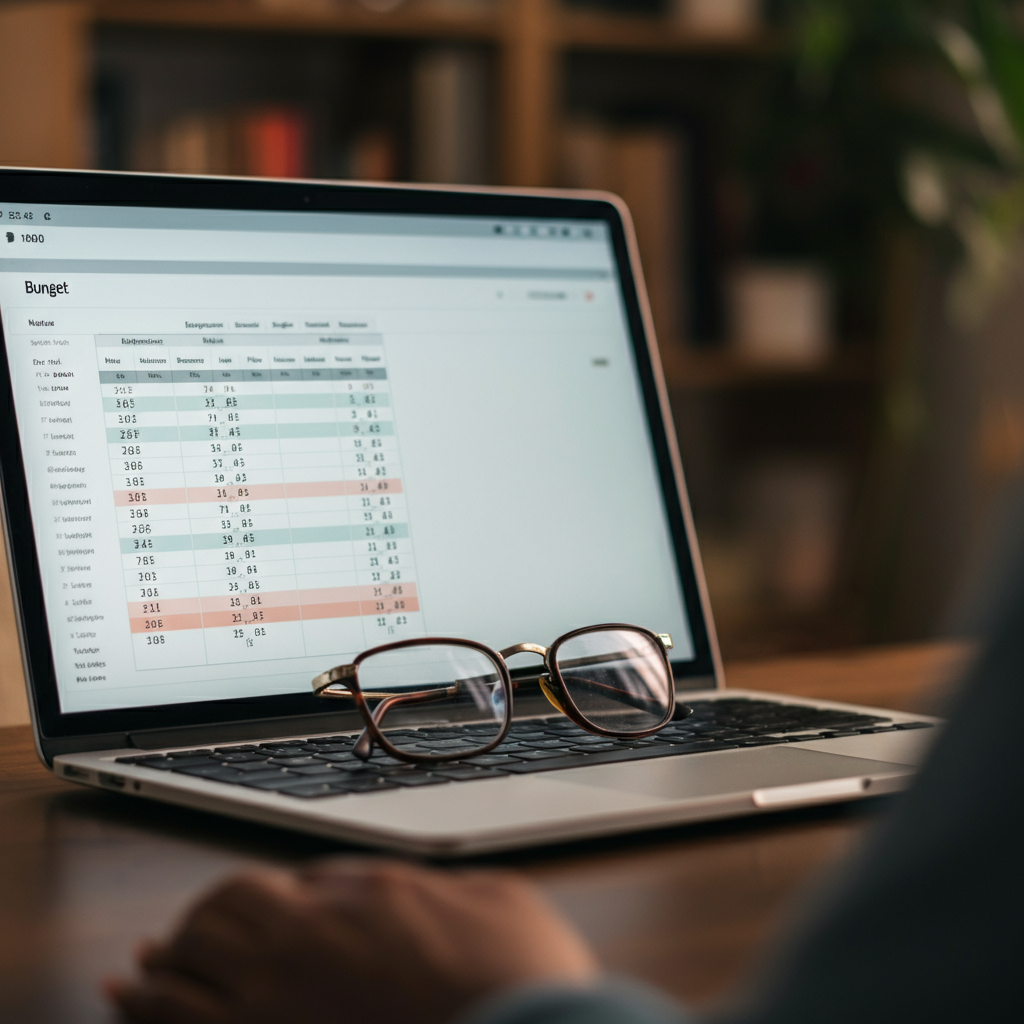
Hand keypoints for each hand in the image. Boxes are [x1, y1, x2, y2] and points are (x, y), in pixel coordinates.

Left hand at [105, 858, 598, 1023]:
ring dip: (157, 971)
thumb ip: (417, 885)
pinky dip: (150, 1013)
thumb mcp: (485, 894)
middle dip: (195, 926)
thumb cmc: (516, 971)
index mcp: (350, 903)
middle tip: (183, 937)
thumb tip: (367, 885)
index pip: (265, 888)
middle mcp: (300, 952)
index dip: (241, 901)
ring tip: (141, 969)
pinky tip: (133, 1000)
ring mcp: (277, 1013)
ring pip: (180, 981)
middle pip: (212, 924)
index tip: (238, 913)